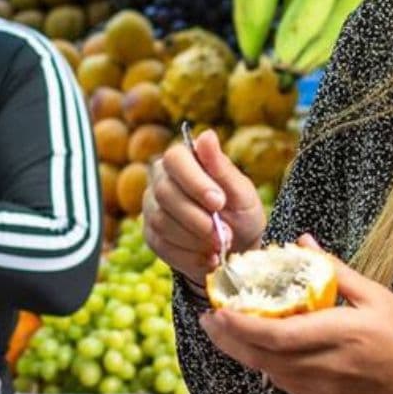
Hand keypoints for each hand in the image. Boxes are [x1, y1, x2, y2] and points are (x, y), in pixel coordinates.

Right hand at [144, 128, 265, 285]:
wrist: (237, 247)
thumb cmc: (240, 212)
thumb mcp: (240, 191)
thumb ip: (221, 166)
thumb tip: (206, 135)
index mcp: (182, 161)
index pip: (175, 159)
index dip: (195, 181)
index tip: (219, 202)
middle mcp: (160, 181)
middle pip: (165, 193)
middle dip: (198, 219)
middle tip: (225, 235)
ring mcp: (152, 209)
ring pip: (162, 222)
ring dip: (196, 240)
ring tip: (220, 246)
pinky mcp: (152, 236)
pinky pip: (162, 246)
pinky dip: (189, 257)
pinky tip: (208, 259)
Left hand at [198, 237, 392, 393]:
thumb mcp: (380, 297)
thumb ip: (336, 272)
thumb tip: (302, 244)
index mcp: (340, 333)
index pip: (275, 334)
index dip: (240, 326)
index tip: (218, 310)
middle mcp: (327, 366)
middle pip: (263, 357)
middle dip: (228, 340)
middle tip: (210, 318)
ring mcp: (327, 391)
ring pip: (271, 374)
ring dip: (245, 354)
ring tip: (227, 331)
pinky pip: (288, 385)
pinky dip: (269, 366)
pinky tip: (262, 351)